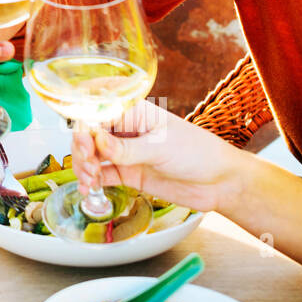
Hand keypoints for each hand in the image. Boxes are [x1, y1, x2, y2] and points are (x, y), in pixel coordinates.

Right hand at [70, 100, 240, 213]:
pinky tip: (88, 189)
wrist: (220, 182)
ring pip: (92, 155)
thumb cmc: (198, 153)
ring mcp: (126, 152)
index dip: (84, 127)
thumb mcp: (161, 147)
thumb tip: (97, 141)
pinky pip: (102, 175)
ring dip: (84, 167)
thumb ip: (127, 148)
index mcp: (134, 112)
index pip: (98, 113)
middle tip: (88, 166)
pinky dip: (91, 181)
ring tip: (89, 181)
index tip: (83, 144)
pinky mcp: (128, 173)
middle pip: (89, 135)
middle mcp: (125, 129)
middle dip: (82, 150)